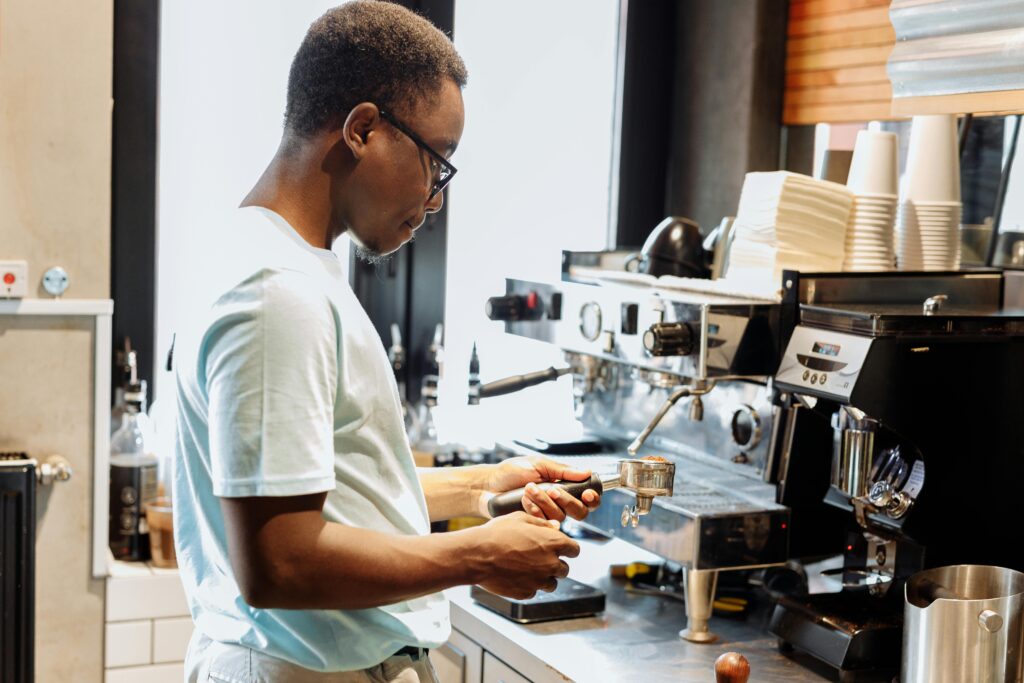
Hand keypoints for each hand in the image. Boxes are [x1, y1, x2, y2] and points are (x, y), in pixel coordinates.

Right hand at [473, 512, 579, 598]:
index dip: (567, 549)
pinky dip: (528, 585)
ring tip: (526, 568)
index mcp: (553, 543)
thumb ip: (542, 524)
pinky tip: (515, 575)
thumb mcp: (520, 519)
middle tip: (538, 558)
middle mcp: (551, 564)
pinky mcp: (526, 593)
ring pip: (551, 583)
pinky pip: (533, 591)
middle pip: (564, 569)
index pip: (574, 550)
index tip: (561, 549)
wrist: (476, 555)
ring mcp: (539, 581)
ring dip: (544, 577)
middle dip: (555, 564)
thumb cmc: (497, 533)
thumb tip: (556, 526)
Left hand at [481, 456, 601, 521]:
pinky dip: (535, 510)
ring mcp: (547, 515)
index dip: (592, 498)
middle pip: (580, 512)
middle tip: (551, 489)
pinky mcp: (535, 525)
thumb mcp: (538, 465)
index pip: (586, 497)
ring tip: (529, 489)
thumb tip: (587, 471)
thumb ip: (562, 470)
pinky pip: (545, 524)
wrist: (488, 486)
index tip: (586, 493)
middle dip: (566, 500)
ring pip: (560, 517)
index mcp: (563, 486)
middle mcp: (558, 503)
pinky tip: (524, 501)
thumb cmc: (511, 472)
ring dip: (545, 501)